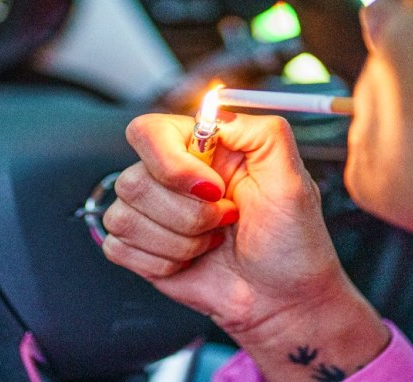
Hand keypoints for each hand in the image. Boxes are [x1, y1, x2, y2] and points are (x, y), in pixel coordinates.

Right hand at [103, 113, 386, 377]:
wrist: (283, 300)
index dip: (171, 165)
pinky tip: (191, 262)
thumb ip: (264, 132)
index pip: (148, 132)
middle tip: (226, 221)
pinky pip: (118, 247)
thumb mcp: (293, 179)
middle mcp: (169, 175)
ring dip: (179, 241)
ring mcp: (151, 212)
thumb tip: (217, 112)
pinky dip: (160, 262)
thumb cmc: (292, 241)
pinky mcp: (139, 248)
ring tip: (213, 243)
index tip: (213, 190)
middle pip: (133, 181)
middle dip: (187, 215)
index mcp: (199, 148)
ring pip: (124, 217)